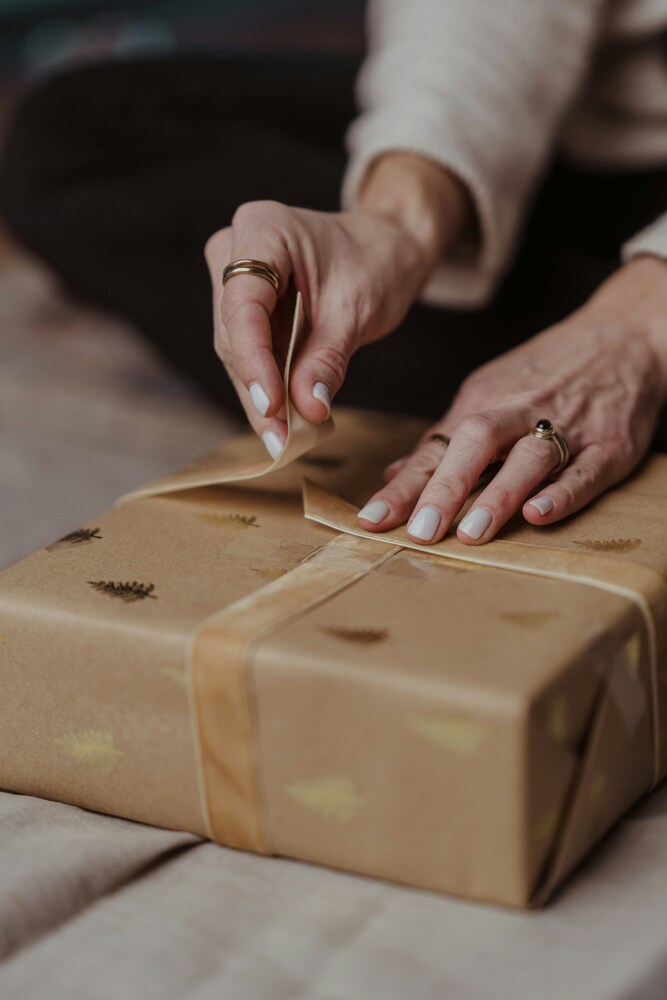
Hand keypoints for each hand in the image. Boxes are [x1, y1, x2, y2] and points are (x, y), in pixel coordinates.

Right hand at [204, 153, 470, 457]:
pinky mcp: (245, 311)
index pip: (243, 303)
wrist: (385, 250)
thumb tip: (307, 407)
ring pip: (238, 352)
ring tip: (289, 440)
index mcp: (263, 229)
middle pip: (235, 333)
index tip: (271, 405)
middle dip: (260, 388)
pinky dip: (272, 389)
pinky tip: (289, 424)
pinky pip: (251, 356)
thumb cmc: (375, 263)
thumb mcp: (357, 311)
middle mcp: (236, 249)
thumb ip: (328, 358)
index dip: (253, 359)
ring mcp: (235, 281)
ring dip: (263, 398)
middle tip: (284, 439)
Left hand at [357, 257, 666, 544]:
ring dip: (499, 494)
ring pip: (528, 457)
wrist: (624, 337)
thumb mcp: (488, 392)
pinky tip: (540, 514)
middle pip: (474, 444)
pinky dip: (563, 492)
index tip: (372, 519)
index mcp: (482, 402)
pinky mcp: (609, 446)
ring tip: (472, 533)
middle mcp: (518, 412)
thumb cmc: (545, 374)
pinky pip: (585, 470)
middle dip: (444, 488)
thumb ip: (444, 439)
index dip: (403, 486)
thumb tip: (393, 474)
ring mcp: (566, 427)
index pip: (434, 448)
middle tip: (420, 531)